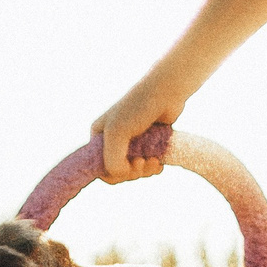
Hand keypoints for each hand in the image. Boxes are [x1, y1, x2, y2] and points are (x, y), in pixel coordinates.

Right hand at [92, 67, 192, 182]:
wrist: (166, 91)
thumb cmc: (138, 108)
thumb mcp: (117, 134)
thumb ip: (113, 160)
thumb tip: (122, 174)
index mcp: (99, 137)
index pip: (100, 168)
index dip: (115, 174)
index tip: (130, 165)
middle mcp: (112, 141)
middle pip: (117, 172)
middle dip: (132, 172)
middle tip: (143, 163)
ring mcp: (130, 143)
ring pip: (133, 171)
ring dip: (144, 171)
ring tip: (154, 162)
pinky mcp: (147, 144)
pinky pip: (146, 165)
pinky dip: (152, 168)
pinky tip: (158, 162)